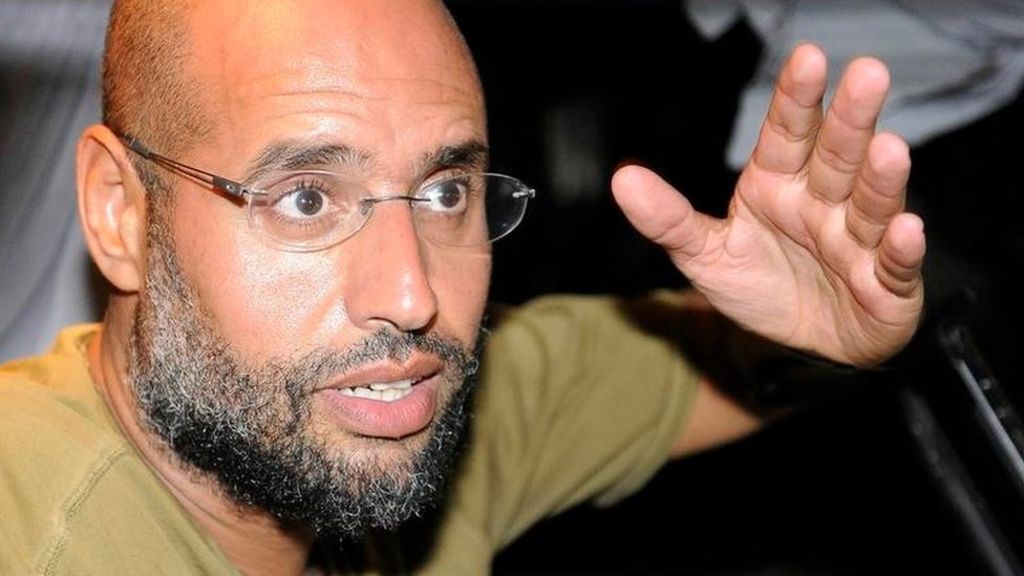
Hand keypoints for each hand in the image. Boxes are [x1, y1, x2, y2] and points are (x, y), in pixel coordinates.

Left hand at [611, 43, 925, 366]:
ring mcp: (859, 241)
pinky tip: (909, 230)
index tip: (807, 58)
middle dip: (851, 119)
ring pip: (871, 205)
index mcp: (778, 184)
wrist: (796, 346)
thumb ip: (667, 218)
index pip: (787, 134)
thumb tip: (623, 180)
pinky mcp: (886, 286)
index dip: (796, 99)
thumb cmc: (758, 286)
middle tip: (868, 73)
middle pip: (837, 156)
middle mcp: (823, 203)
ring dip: (881, 179)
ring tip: (888, 149)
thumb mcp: (704, 254)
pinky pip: (896, 266)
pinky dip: (904, 251)